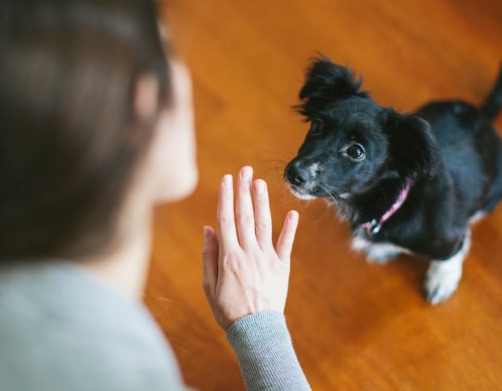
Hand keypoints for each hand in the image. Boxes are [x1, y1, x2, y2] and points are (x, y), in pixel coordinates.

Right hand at [202, 166, 298, 329]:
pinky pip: (285, 244)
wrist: (255, 331)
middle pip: (244, 216)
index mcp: (228, 256)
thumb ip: (209, 255)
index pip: (226, 219)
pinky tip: (292, 212)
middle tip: (245, 170)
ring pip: (263, 224)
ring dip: (262, 201)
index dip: (226, 197)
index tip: (226, 179)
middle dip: (244, 191)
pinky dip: (289, 228)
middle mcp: (248, 253)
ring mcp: (266, 259)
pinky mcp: (281, 267)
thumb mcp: (209, 285)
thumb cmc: (228, 310)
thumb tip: (209, 228)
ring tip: (260, 182)